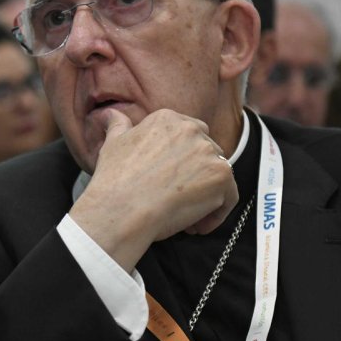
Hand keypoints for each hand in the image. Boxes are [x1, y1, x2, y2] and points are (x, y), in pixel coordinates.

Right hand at [69, 108, 237, 269]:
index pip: (188, 134)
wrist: (123, 208)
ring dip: (206, 195)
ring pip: (218, 174)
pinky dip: (215, 214)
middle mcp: (191, 129)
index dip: (183, 159)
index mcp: (167, 119)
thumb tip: (111, 114)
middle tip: (178, 197)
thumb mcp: (113, 144)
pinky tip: (194, 226)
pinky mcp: (221, 176)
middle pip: (207, 152)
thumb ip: (119, 125)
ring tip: (184, 216)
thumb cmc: (115, 179)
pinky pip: (228, 196)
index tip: (170, 178)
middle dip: (197, 175)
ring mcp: (209, 152)